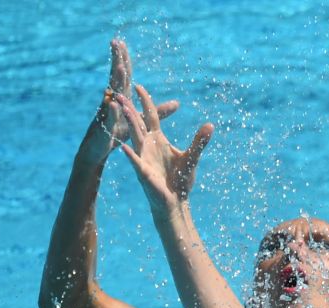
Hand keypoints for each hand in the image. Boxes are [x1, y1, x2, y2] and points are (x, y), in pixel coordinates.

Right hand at [85, 39, 177, 163]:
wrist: (98, 150)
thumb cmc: (117, 132)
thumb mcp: (141, 122)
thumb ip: (157, 112)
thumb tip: (177, 103)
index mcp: (121, 99)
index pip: (124, 76)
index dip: (124, 60)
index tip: (122, 42)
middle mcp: (112, 102)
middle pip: (117, 79)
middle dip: (117, 61)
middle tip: (115, 42)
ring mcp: (107, 114)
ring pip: (112, 96)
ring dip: (115, 82)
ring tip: (119, 67)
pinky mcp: (105, 130)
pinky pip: (108, 120)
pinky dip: (111, 112)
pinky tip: (112, 103)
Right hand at [113, 87, 211, 210]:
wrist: (176, 201)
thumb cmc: (181, 179)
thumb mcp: (192, 157)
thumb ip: (200, 141)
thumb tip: (210, 125)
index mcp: (158, 139)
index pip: (150, 116)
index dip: (145, 101)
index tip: (138, 85)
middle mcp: (147, 145)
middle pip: (137, 122)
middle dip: (128, 108)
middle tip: (118, 93)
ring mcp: (143, 157)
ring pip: (134, 137)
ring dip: (128, 123)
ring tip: (120, 108)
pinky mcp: (143, 172)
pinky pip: (136, 162)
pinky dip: (131, 154)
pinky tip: (124, 147)